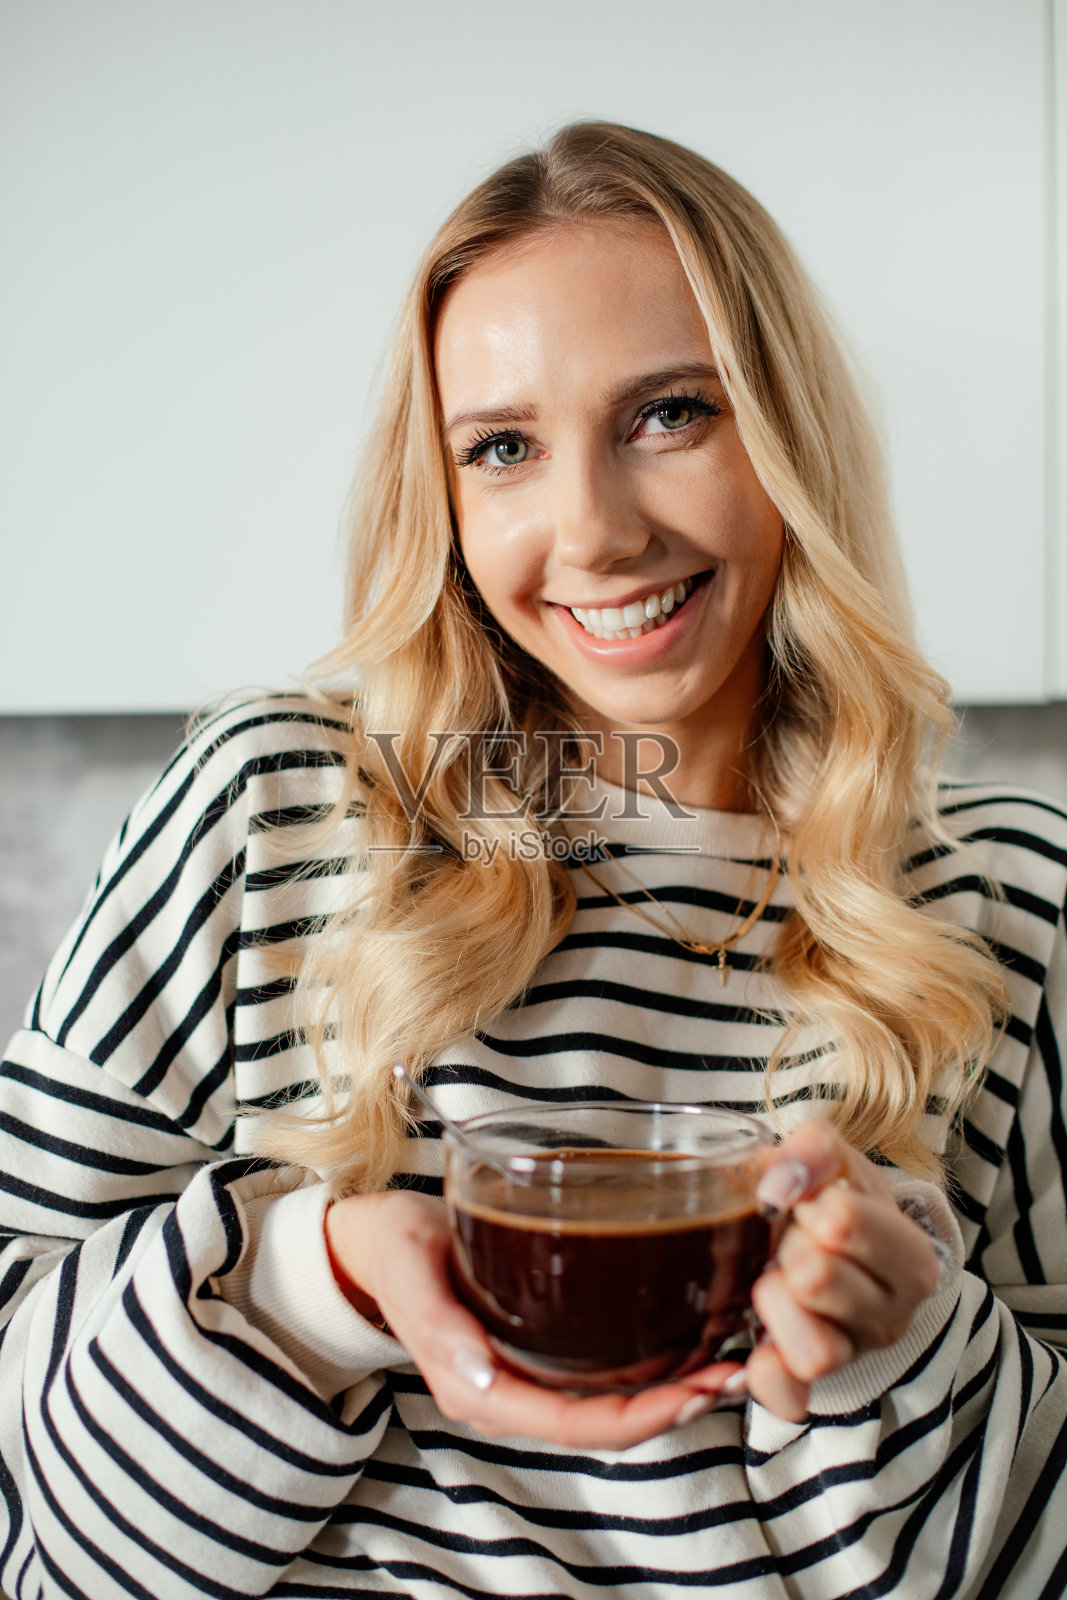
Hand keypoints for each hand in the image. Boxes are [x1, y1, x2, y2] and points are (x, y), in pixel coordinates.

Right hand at [325, 1189, 745, 1449]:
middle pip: (604, 1422)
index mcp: (477, 1388)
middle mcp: (507, 1394)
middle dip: (675, 1406)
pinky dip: (648, 1365)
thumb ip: (436, 1324)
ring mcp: (522, 1376)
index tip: (699, 1391)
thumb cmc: (395, 1246)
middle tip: (738, 1372)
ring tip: (730, 1359)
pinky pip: (598, 1376)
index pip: (575, 1425)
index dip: (642, 1418)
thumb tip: (479, 1375)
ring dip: (671, 1389)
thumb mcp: (409, 1271)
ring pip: (608, 1403)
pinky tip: (686, 1337)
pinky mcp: (534, 1350)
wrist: (372, 1239)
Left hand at [740, 1121, 940, 1420]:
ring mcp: (853, 1356)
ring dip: (775, 1303)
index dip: (811, 1204)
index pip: (843, 1223)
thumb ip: (813, 1151)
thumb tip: (777, 1185)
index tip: (812, 1204)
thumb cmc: (837, 1200)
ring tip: (775, 1279)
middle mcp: (892, 1317)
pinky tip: (758, 1338)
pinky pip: (786, 1398)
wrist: (838, 1245)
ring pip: (812, 1349)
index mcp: (909, 1257)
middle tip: (791, 1240)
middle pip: (818, 1280)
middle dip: (789, 1247)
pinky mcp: (810, 1387)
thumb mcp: (835, 1160)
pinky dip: (765, 1373)